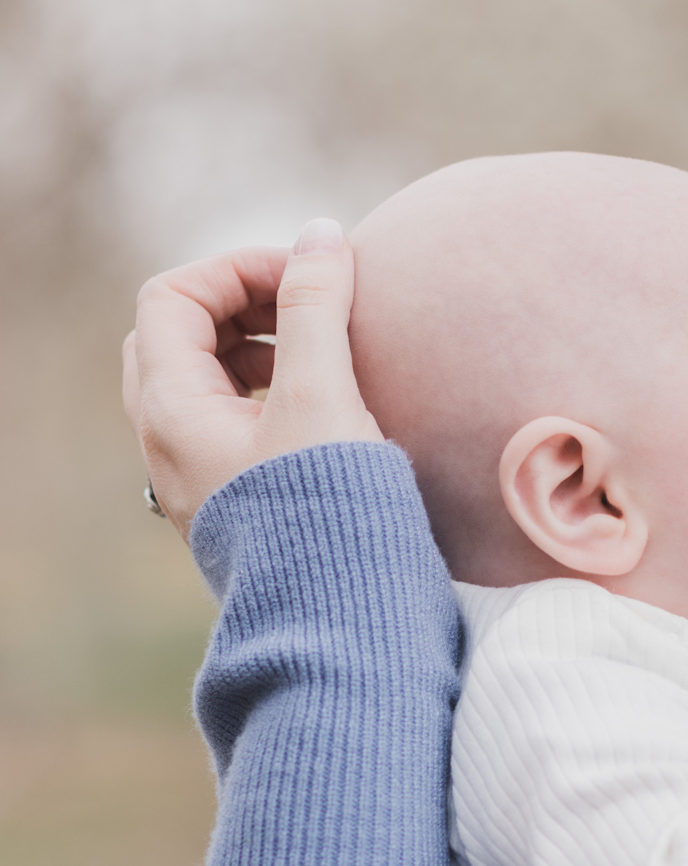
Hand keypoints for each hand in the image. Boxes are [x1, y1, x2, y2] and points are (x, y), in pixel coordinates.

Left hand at [123, 219, 383, 540]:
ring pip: (206, 380)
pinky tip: (328, 407)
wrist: (340, 630)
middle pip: (180, 335)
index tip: (309, 278)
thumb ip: (317, 309)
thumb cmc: (326, 517)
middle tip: (311, 308)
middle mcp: (170, 444)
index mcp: (172, 412)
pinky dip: (273, 392)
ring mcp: (201, 476)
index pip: (173, 298)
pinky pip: (234, 423)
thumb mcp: (322, 398)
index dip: (238, 269)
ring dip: (261, 347)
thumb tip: (319, 235)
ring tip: (325, 353)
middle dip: (244, 304)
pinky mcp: (237, 501)